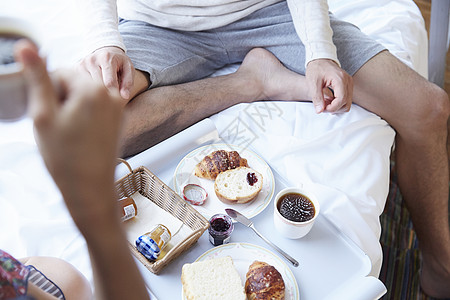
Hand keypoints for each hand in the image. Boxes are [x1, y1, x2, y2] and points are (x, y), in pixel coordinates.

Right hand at [15, 39, 123, 229]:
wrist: (90, 188)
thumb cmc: (65, 156)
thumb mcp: (43, 115)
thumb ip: (38, 78)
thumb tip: (26, 46)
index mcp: (93, 89)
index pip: (60, 73)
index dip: (48, 93)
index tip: (49, 115)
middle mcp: (111, 94)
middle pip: (75, 83)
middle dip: (61, 99)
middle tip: (58, 127)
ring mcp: (118, 108)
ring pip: (84, 96)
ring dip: (72, 109)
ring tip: (69, 134)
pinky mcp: (119, 120)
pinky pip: (96, 108)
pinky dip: (84, 117)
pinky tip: (80, 137)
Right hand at [79, 46, 134, 101]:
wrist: (106, 51)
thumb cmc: (119, 62)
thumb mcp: (128, 69)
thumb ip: (128, 82)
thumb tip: (124, 97)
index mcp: (106, 58)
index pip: (109, 82)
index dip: (114, 94)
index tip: (117, 101)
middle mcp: (91, 60)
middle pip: (98, 86)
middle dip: (105, 94)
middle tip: (111, 101)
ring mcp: (82, 64)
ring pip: (88, 87)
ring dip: (96, 93)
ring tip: (103, 95)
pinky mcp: (75, 69)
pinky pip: (81, 85)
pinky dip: (88, 90)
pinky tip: (94, 91)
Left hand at [306, 59, 352, 113]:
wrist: (320, 59)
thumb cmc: (316, 68)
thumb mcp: (313, 83)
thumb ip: (317, 98)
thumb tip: (320, 111)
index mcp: (340, 79)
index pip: (341, 100)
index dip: (332, 108)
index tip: (322, 108)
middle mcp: (348, 81)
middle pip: (346, 103)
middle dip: (334, 109)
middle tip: (322, 106)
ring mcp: (349, 83)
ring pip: (347, 103)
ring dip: (336, 107)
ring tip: (324, 103)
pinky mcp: (347, 85)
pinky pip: (346, 99)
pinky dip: (338, 103)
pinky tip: (328, 100)